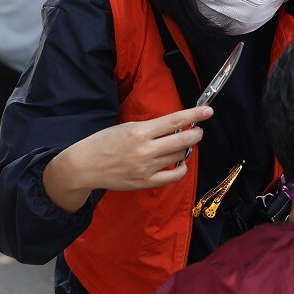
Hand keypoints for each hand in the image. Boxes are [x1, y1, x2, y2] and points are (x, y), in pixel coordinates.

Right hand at [43, 106, 212, 212]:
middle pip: (183, 139)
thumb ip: (150, 128)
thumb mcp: (126, 127)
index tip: (208, 111)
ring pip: (180, 155)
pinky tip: (179, 163)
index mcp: (140, 131)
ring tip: (180, 145)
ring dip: (185, 148)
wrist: (85, 166)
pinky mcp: (146, 182)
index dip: (194, 115)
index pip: (174, 120)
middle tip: (197, 131)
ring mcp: (146, 167)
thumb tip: (175, 125)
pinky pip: (174, 176)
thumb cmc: (104, 142)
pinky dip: (181, 168)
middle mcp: (145, 149)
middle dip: (195, 133)